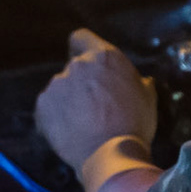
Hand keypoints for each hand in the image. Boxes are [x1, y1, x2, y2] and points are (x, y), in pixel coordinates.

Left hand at [35, 29, 156, 173]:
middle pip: (74, 67)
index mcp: (104, 57)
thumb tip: (139, 81)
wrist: (109, 154)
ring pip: (61, 88)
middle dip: (82, 82)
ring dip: (68, 100)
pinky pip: (48, 108)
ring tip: (81, 123)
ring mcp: (57, 85)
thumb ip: (137, 81)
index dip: (83, 47)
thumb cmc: (134, 123)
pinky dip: (55, 117)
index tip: (88, 63)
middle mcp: (77, 65)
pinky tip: (68, 132)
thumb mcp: (147, 97)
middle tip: (94, 104)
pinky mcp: (42, 106)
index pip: (82, 37)